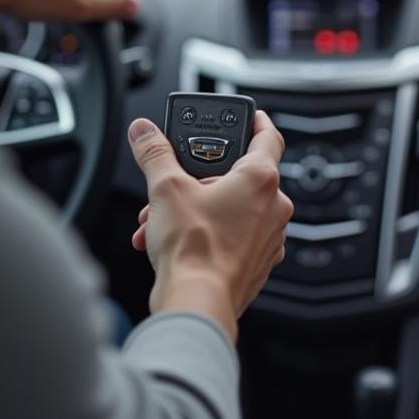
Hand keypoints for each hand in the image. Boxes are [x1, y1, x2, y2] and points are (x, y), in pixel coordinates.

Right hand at [127, 111, 292, 340]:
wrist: (197, 302)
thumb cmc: (193, 249)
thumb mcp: (165, 188)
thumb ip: (155, 153)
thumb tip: (145, 131)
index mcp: (260, 180)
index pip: (269, 136)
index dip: (257, 121)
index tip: (249, 116)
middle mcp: (274, 207)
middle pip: (239, 176)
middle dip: (201, 178)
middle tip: (175, 182)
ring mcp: (269, 238)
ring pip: (233, 208)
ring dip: (198, 207)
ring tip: (164, 218)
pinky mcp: (258, 263)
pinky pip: (233, 236)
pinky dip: (207, 232)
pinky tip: (175, 240)